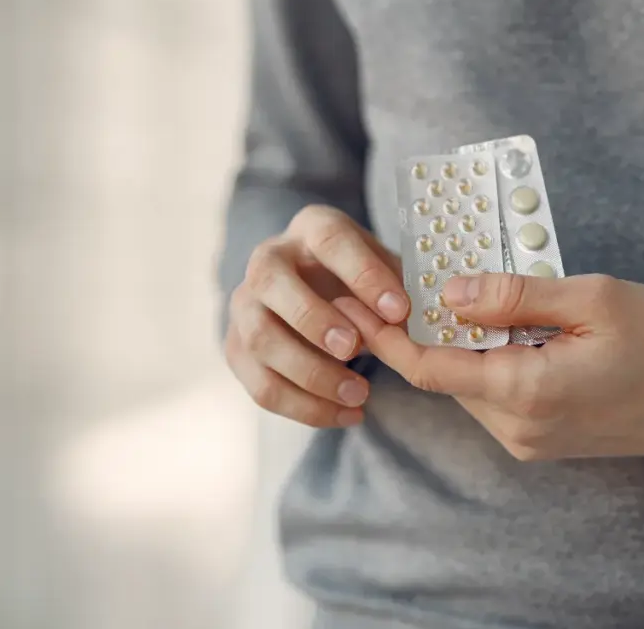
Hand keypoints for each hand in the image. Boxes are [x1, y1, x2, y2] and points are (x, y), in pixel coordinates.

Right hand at [225, 205, 408, 427]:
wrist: (322, 296)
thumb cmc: (364, 282)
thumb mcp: (387, 273)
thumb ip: (399, 293)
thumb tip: (407, 324)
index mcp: (311, 228)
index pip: (329, 239)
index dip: (362, 274)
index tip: (398, 309)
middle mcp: (267, 259)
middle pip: (272, 281)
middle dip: (313, 319)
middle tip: (355, 349)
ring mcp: (244, 304)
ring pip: (261, 340)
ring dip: (311, 373)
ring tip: (360, 395)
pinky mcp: (236, 349)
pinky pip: (262, 386)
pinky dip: (305, 408)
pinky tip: (347, 415)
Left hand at [333, 273, 643, 459]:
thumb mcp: (593, 300)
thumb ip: (514, 296)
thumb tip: (449, 293)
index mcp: (525, 392)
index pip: (428, 367)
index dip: (385, 333)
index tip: (353, 302)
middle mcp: (517, 427)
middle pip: (442, 373)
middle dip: (419, 327)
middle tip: (402, 278)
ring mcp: (526, 439)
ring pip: (464, 384)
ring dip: (454, 342)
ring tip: (453, 293)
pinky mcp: (537, 438)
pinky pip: (490, 395)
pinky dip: (480, 360)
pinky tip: (492, 326)